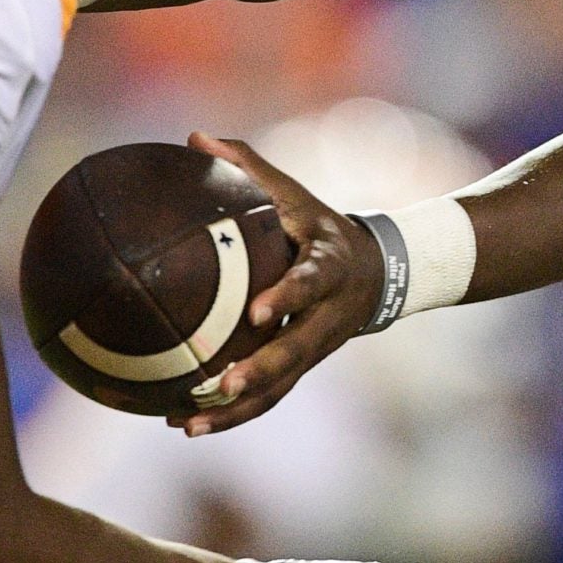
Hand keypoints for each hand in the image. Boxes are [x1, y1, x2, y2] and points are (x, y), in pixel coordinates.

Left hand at [175, 134, 380, 435]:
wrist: (375, 272)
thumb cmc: (316, 225)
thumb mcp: (293, 193)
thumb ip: (249, 166)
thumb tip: (194, 136)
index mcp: (328, 267)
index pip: (311, 283)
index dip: (288, 298)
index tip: (258, 312)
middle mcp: (326, 315)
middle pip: (298, 350)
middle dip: (262, 370)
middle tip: (221, 384)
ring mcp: (316, 347)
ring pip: (282, 385)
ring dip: (238, 409)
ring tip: (190, 424)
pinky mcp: (302, 367)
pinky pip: (269, 397)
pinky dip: (232, 415)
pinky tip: (187, 426)